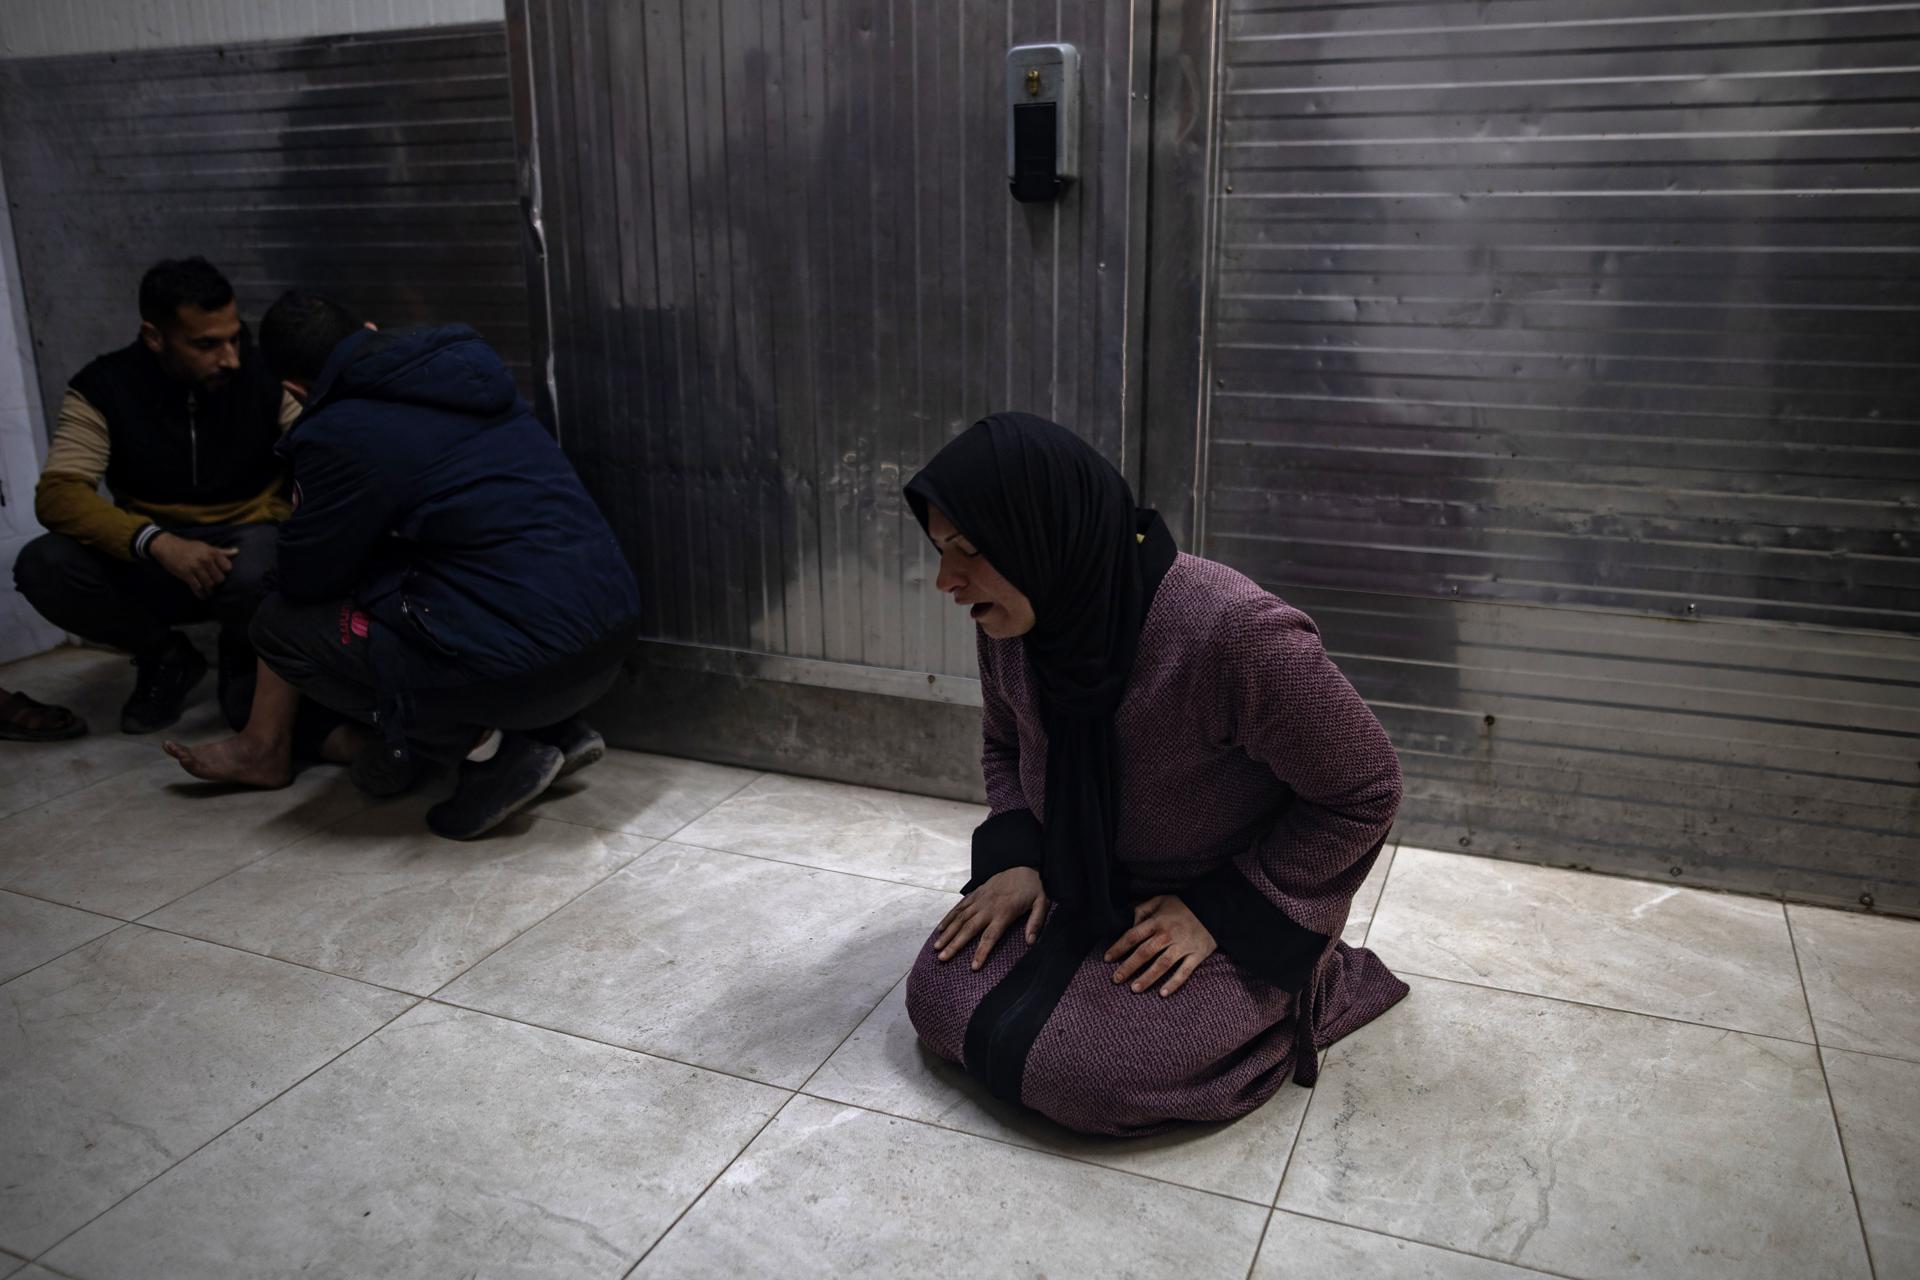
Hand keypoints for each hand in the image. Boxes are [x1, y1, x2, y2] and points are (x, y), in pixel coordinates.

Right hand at [150, 532, 236, 599]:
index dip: (225, 571)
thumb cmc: (188, 547)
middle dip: (217, 582)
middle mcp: (205, 560)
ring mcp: (195, 568)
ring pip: (209, 584)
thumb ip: (221, 551)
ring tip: (209, 591)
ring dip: (210, 590)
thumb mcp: (205, 546)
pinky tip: (203, 596)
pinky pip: (197, 588)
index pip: (227, 567)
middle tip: (213, 582)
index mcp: (211, 552)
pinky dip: (201, 594)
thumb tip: (237, 551)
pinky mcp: (186, 574)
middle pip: (219, 578)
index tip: (220, 573)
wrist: (167, 546)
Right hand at [933, 866, 1048, 970]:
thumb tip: (1030, 942)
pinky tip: (941, 928)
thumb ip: (1036, 922)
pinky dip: (949, 917)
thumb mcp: (1042, 903)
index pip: (990, 937)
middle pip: (968, 929)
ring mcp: (980, 900)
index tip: (973, 967)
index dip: (981, 952)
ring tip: (936, 947)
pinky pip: (959, 906)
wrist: (1023, 865)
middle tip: (942, 958)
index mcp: (1004, 913)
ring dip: (947, 933)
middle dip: (954, 944)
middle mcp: (988, 908)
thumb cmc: (1033, 887)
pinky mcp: (976, 894)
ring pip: (960, 918)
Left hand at [1105, 895, 1216, 996]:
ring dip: (1147, 978)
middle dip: (1128, 967)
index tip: (1107, 958)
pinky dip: (1174, 983)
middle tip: (1116, 979)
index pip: (1133, 936)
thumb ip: (1143, 910)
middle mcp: (1168, 935)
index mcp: (1157, 921)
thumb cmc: (1183, 905)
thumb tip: (1131, 924)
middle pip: (1144, 953)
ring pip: (1162, 965)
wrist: (1215, 908)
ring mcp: (1183, 946)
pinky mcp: (1197, 955)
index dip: (1118, 948)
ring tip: (1134, 989)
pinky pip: (1184, 972)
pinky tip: (1162, 993)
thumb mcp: (1161, 900)